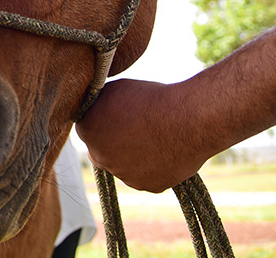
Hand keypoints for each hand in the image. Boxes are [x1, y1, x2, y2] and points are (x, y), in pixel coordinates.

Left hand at [76, 78, 209, 192]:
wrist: (188, 119)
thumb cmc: (153, 98)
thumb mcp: (116, 90)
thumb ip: (99, 104)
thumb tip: (94, 109)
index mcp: (88, 130)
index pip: (87, 128)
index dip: (101, 121)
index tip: (115, 116)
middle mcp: (100, 156)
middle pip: (101, 150)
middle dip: (112, 141)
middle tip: (132, 128)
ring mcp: (122, 174)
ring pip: (123, 165)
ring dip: (132, 155)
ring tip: (153, 137)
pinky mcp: (146, 186)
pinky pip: (144, 176)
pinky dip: (152, 166)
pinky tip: (164, 150)